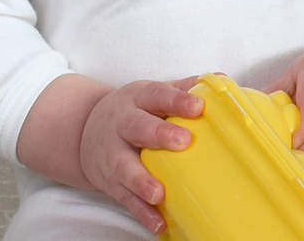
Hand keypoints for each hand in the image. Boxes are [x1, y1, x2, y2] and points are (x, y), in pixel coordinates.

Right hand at [79, 78, 202, 233]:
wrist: (86, 131)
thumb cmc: (132, 111)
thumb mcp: (151, 94)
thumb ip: (182, 89)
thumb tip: (218, 80)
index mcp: (137, 99)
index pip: (157, 95)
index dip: (177, 100)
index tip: (198, 106)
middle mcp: (122, 124)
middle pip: (138, 127)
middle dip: (159, 134)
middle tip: (184, 141)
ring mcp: (113, 155)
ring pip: (125, 167)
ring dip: (141, 181)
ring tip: (159, 193)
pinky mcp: (110, 182)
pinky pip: (125, 198)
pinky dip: (141, 212)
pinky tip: (158, 222)